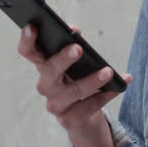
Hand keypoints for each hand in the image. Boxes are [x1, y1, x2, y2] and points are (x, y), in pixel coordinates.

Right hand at [17, 24, 131, 141]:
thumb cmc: (78, 80)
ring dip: (91, 81)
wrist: (83, 116)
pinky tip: (119, 86)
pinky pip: (88, 107)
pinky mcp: (68, 120)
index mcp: (44, 65)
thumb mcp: (76, 62)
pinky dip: (106, 96)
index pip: (28, 51)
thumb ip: (74, 44)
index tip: (32, 26)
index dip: (27, 39)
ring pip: (72, 92)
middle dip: (63, 59)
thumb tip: (75, 31)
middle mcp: (45, 85)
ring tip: (108, 72)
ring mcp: (54, 105)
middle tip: (77, 48)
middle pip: (49, 71)